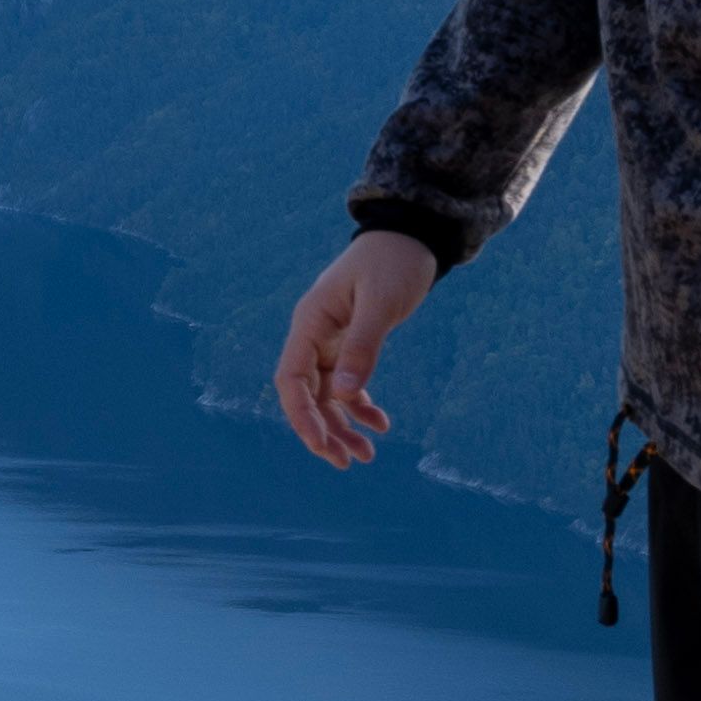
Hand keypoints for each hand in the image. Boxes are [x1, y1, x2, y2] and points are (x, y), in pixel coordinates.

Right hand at [276, 230, 436, 467]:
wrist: (409, 237)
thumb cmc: (392, 262)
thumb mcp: (380, 302)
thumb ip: (363, 346)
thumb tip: (346, 394)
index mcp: (310, 323)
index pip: (291, 379)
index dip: (301, 416)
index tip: (321, 444)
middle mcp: (314, 336)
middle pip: (306, 395)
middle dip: (322, 432)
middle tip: (346, 463)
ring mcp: (330, 342)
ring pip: (327, 397)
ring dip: (342, 427)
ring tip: (366, 456)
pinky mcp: (350, 345)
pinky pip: (348, 386)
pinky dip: (361, 409)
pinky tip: (381, 425)